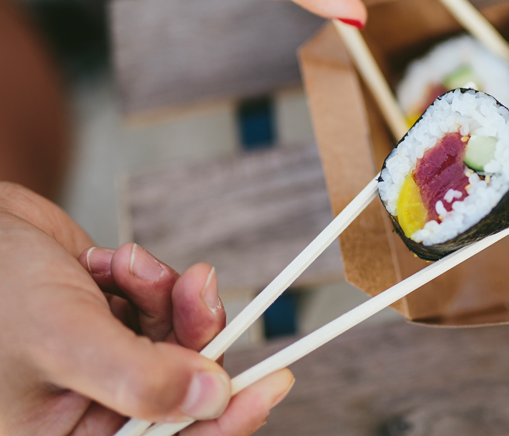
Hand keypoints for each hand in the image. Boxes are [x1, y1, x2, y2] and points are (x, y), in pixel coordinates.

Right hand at [0, 182, 293, 434]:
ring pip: (177, 340)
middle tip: (203, 290)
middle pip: (181, 388)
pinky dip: (148, 278)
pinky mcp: (111, 322)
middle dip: (196, 335)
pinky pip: (160, 306)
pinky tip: (110, 262)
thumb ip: (139, 377)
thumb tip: (214, 399)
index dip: (223, 422)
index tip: (272, 386)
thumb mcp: (63, 338)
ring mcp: (102, 363)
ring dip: (168, 297)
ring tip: (134, 267)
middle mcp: (85, 409)